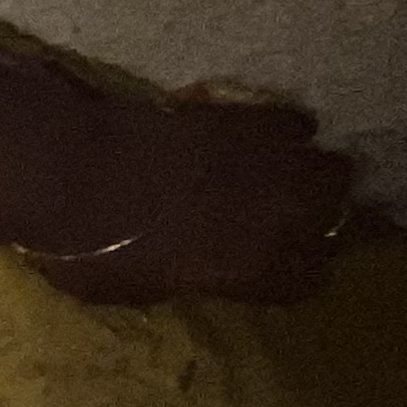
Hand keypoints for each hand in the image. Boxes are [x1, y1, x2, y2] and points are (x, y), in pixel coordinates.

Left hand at [40, 90, 354, 308]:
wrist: (70, 171)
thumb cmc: (87, 248)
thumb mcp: (136, 289)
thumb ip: (185, 278)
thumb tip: (197, 268)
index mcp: (250, 270)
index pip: (309, 281)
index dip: (294, 278)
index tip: (280, 273)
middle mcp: (277, 217)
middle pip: (336, 215)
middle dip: (319, 218)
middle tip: (290, 218)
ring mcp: (267, 162)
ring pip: (332, 168)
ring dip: (311, 174)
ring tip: (284, 178)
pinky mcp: (244, 117)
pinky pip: (293, 122)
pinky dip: (285, 130)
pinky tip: (262, 138)